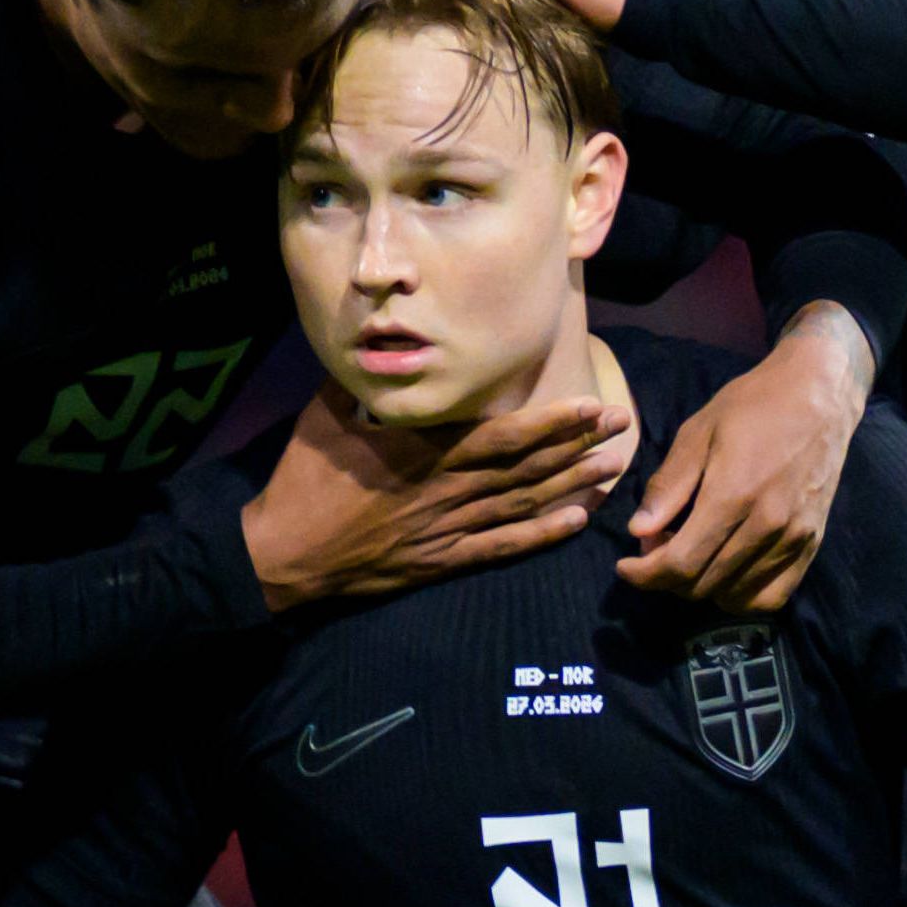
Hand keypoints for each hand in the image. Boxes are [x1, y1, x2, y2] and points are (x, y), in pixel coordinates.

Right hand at [243, 386, 634, 608]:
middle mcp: (446, 490)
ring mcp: (448, 529)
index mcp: (422, 452)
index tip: (589, 406)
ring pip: (523, 504)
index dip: (551, 423)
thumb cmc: (302, 482)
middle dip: (577, 445)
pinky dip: (540, 535)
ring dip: (571, 484)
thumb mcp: (324, 418)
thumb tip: (375, 346)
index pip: (502, 436)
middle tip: (622, 425)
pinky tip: (575, 522)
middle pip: (527, 467)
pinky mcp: (443, 560)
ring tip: (612, 466)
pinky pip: (501, 546)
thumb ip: (360, 385)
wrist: (284, 555)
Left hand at [619, 308, 871, 612]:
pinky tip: (725, 571)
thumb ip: (669, 486)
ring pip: (734, 596)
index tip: (626, 566)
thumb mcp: (698, 432)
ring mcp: (794, 538)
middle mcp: (768, 524)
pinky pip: (771, 597)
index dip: (645, 574)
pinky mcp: (812, 544)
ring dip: (700, 586)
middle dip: (666, 577)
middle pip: (703, 585)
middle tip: (656, 547)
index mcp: (734, 494)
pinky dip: (741, 595)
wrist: (819, 394)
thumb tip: (639, 532)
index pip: (681, 564)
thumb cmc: (753, 405)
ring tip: (690, 553)